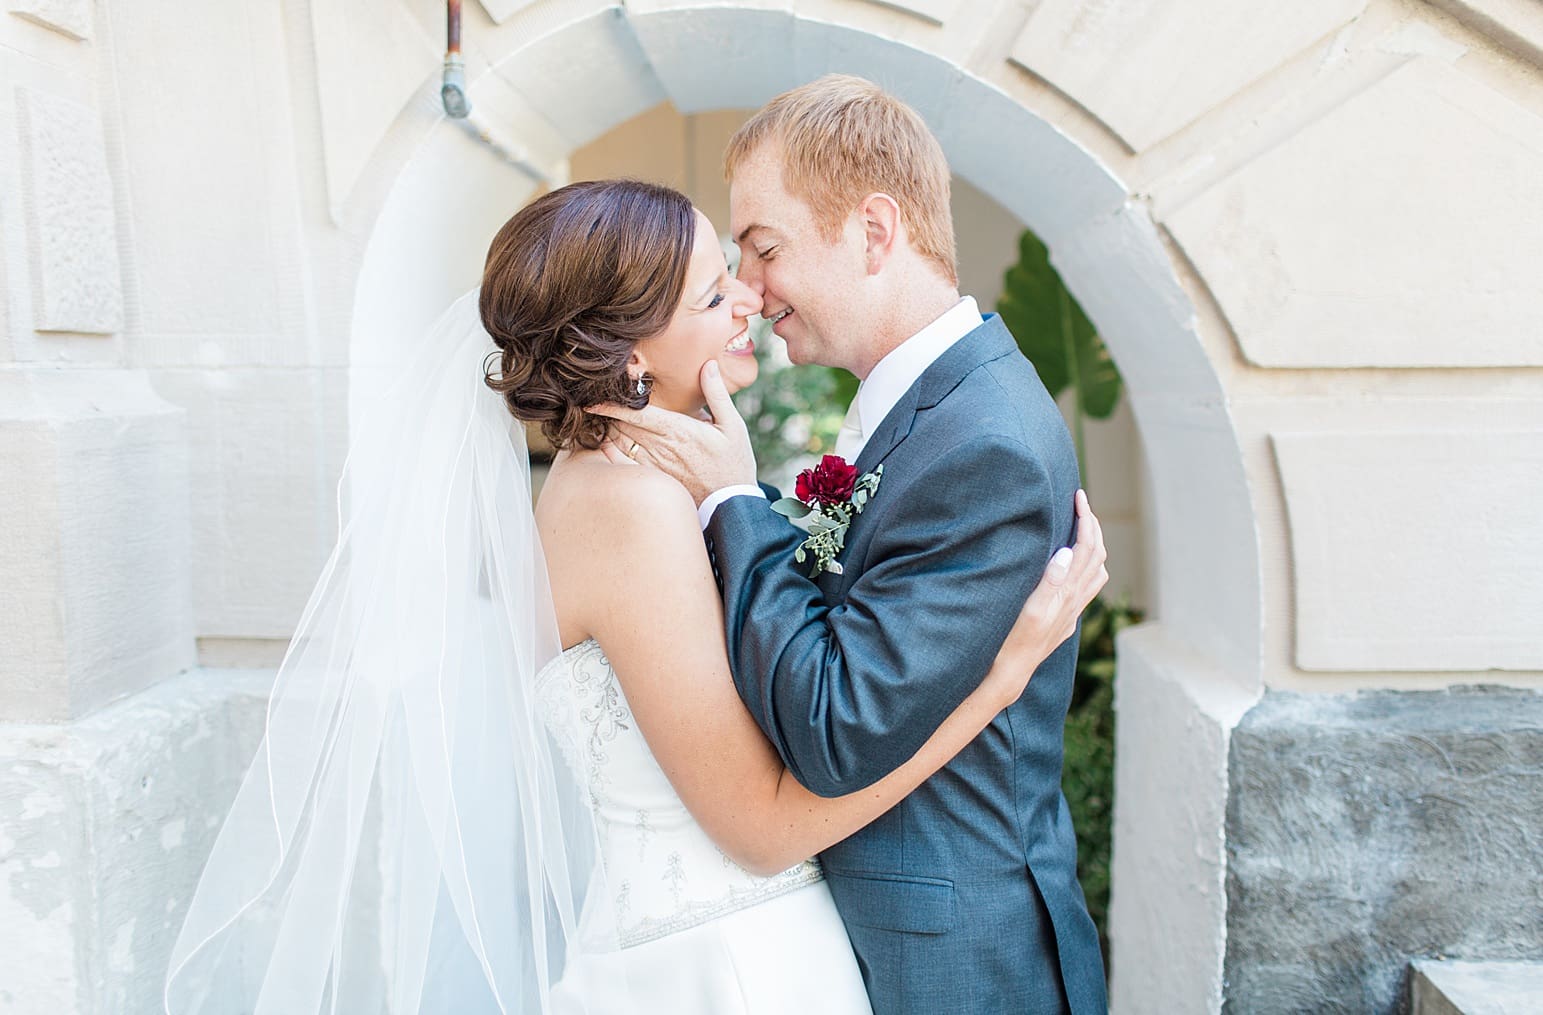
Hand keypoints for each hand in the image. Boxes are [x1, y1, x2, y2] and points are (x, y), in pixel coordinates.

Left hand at [587, 361, 757, 504]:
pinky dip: (610, 452)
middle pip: (623, 426)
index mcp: (679, 430)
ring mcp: (655, 466)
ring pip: (620, 444)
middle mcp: (662, 448)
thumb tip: (708, 364)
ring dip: (608, 431)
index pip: (637, 413)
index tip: (595, 397)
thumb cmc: (734, 462)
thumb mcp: (733, 426)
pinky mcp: (653, 480)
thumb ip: (717, 394)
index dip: (612, 405)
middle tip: (598, 403)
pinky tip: (606, 444)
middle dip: (608, 414)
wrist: (732, 503)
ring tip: (601, 420)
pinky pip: (623, 464)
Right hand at [982, 489, 1108, 705]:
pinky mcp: (1065, 619)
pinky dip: (1088, 567)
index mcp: (1067, 593)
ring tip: (1082, 528)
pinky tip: (1076, 567)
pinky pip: (1088, 588)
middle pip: (1097, 556)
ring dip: (1094, 546)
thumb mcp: (1029, 610)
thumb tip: (1066, 551)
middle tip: (1081, 504)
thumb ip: (1050, 582)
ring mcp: (1072, 611)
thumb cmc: (1012, 642)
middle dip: (1092, 526)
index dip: (1085, 519)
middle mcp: (1075, 601)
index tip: (1078, 496)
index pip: (1085, 547)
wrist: (1010, 674)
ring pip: (1096, 572)